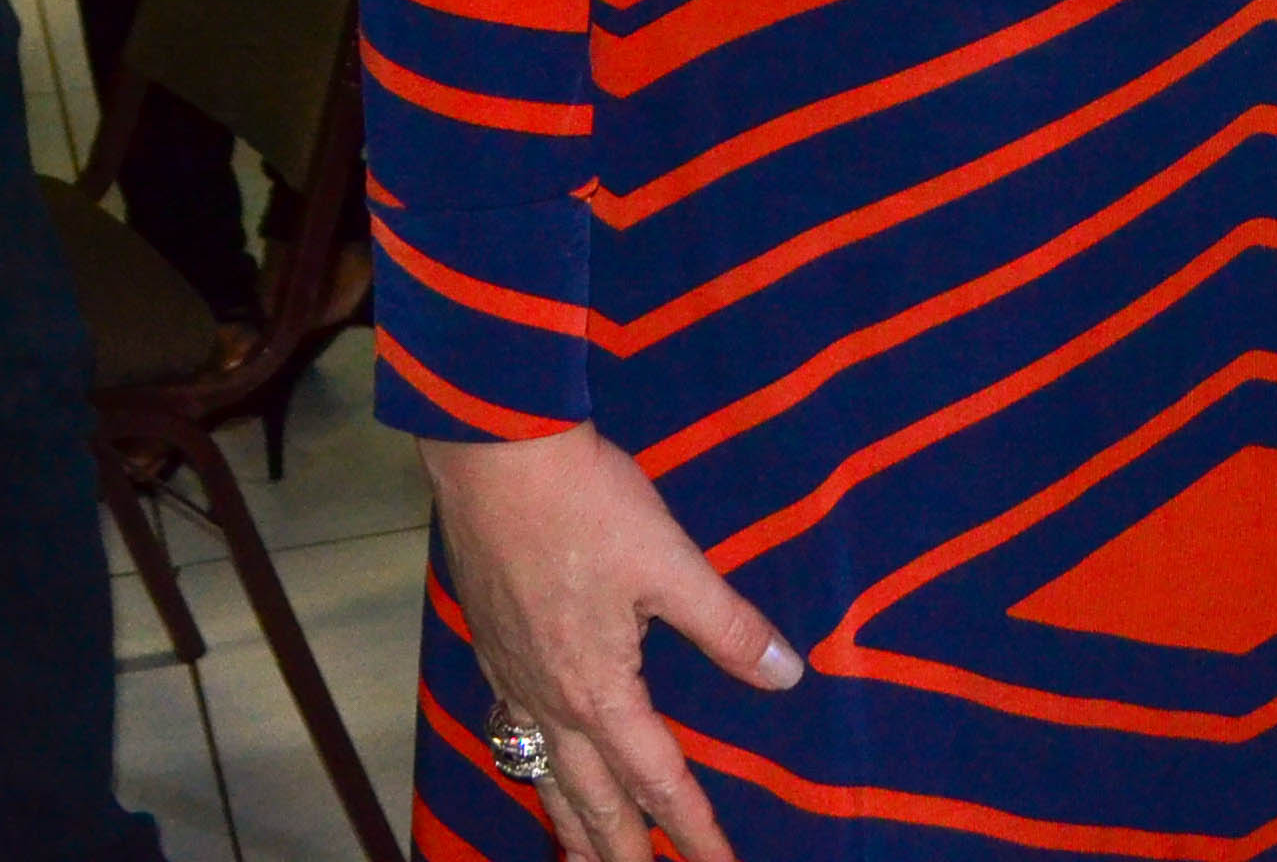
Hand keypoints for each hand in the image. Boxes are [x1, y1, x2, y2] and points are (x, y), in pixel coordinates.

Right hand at [425, 427, 802, 861]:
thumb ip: (728, 627)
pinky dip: (531, 769)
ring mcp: (512, 678)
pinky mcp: (491, 648)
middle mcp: (550, 701)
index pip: (657, 781)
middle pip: (591, 802)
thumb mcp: (672, 563)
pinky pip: (512, 734)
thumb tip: (786, 674)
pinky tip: (535, 762)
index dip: (693, 830)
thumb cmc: (585, 504)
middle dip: (624, 854)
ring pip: (543, 776)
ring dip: (571, 825)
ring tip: (584, 857)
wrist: (492, 455)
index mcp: (599, 690)